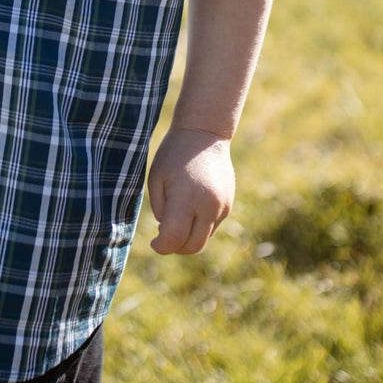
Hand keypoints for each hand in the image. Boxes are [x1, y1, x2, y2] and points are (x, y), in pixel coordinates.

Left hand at [147, 126, 234, 254]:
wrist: (204, 134)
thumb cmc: (174, 154)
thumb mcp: (156, 179)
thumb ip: (160, 209)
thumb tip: (168, 232)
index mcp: (186, 199)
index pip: (174, 239)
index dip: (161, 247)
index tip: (154, 242)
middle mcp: (208, 207)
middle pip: (193, 246)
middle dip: (176, 247)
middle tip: (163, 237)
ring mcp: (222, 207)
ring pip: (204, 239)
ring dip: (188, 238)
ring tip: (175, 219)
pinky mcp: (228, 205)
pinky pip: (212, 227)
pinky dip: (199, 227)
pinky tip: (189, 209)